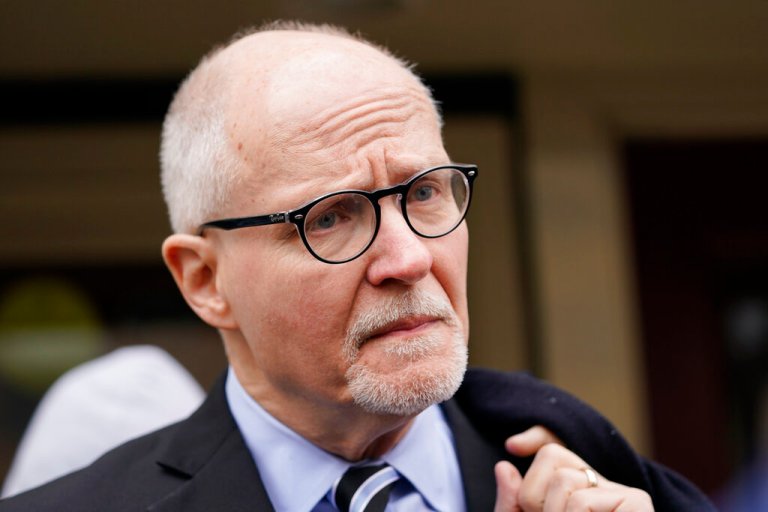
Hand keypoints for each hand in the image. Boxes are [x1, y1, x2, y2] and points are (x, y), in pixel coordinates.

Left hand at [493, 426, 652, 510]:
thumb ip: (513, 502)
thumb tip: (504, 463)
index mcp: (577, 490)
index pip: (553, 450)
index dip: (534, 440)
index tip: (511, 446)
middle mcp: (601, 486)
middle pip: (553, 458)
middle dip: (535, 498)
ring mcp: (623, 494)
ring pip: (564, 480)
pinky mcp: (638, 504)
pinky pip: (584, 500)